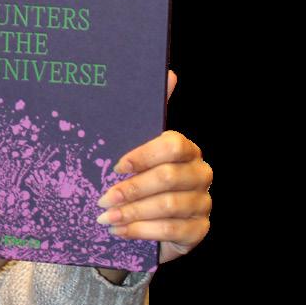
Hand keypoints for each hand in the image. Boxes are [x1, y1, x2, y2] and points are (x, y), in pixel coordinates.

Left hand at [96, 69, 212, 268]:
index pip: (172, 145)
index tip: (115, 166)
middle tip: (102, 199)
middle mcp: (200, 173)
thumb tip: (169, 72)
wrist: (150, 218)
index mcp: (186, 148)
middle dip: (132, 189)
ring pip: (169, 207)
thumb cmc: (141, 177)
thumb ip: (148, 114)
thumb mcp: (137, 148)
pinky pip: (173, 231)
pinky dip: (142, 231)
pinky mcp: (199, 230)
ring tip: (105, 218)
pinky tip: (120, 231)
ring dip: (133, 213)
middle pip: (168, 178)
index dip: (143, 155)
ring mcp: (203, 202)